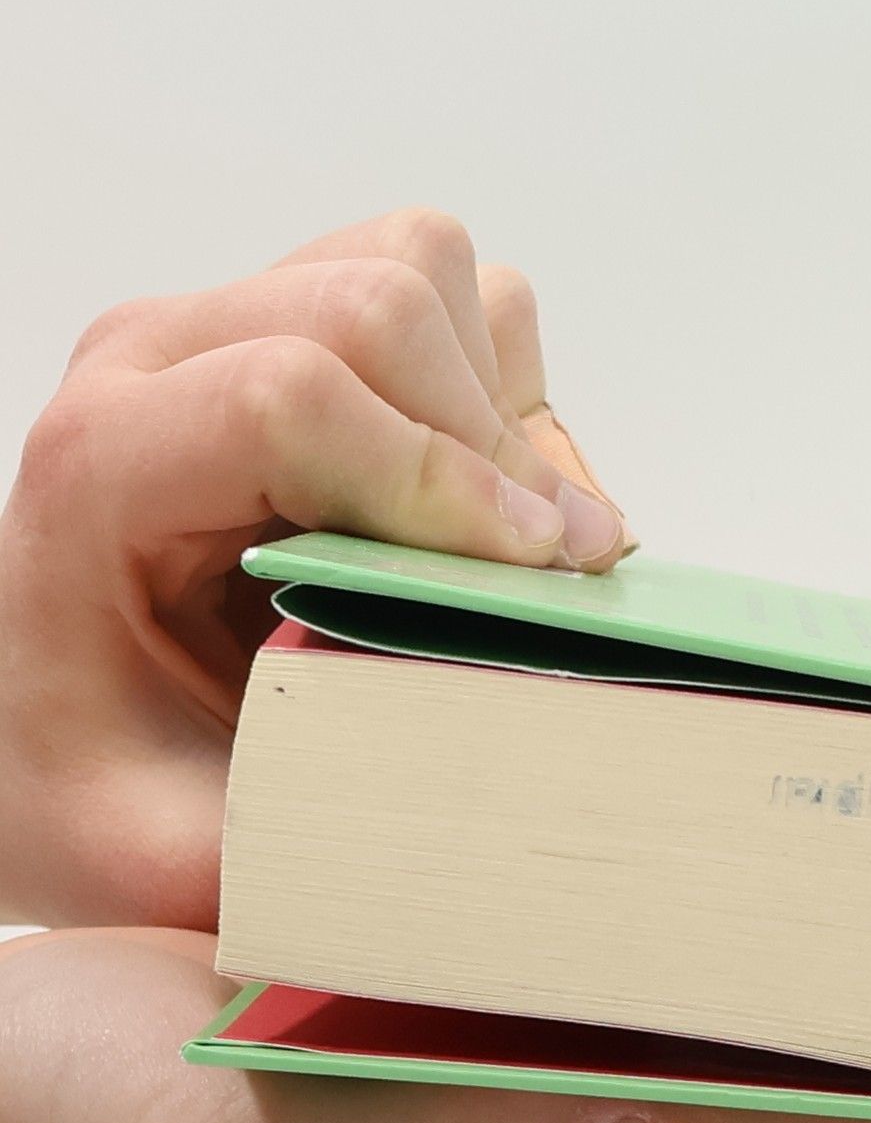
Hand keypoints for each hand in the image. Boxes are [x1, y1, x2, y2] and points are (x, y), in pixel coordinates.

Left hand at [0, 208, 628, 931]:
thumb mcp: (184, 854)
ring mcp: (232, 329)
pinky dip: (506, 385)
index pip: (289, 400)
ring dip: (500, 400)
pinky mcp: (303, 329)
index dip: (438, 481)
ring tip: (517, 539)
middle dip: (494, 444)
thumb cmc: (108, 790)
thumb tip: (509, 755)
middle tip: (552, 576)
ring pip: (421, 267)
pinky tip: (495, 505)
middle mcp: (160, 364)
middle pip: (375, 305)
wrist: (66, 738)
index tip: (536, 576)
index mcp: (104, 472)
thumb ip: (319, 815)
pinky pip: (451, 293)